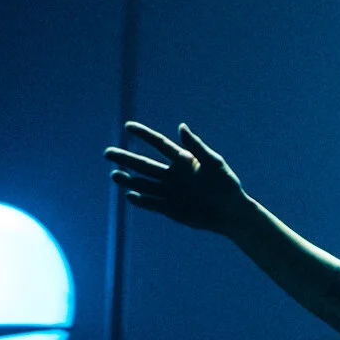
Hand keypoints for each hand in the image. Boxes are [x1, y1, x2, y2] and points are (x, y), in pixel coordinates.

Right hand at [104, 121, 250, 234]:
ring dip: (129, 180)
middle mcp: (172, 175)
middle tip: (108, 153)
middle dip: (126, 158)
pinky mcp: (170, 208)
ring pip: (144, 184)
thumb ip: (197, 147)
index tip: (128, 126)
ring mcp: (169, 191)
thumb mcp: (215, 164)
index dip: (144, 135)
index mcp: (184, 160)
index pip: (160, 144)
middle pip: (144, 164)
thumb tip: (181, 127)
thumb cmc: (227, 186)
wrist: (231, 213)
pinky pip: (152, 203)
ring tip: (115, 175)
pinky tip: (131, 195)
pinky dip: (141, 200)